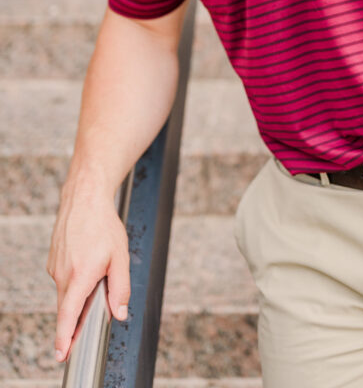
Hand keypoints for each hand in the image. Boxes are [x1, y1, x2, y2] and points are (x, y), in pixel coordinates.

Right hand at [47, 179, 130, 362]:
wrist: (84, 198)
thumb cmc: (103, 224)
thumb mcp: (120, 256)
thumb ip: (120, 288)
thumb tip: (120, 313)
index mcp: (81, 275)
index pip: (68, 314)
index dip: (65, 337)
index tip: (61, 353)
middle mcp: (63, 273)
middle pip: (67, 308)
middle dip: (75, 321)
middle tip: (83, 328)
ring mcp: (55, 267)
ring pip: (66, 293)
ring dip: (78, 295)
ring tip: (96, 273)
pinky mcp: (53, 261)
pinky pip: (64, 279)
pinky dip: (74, 281)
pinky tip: (87, 265)